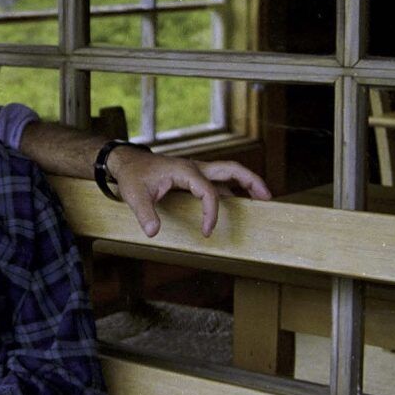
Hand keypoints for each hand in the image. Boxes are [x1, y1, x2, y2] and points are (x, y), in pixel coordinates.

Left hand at [110, 149, 271, 237]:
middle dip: (251, 182)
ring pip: (228, 174)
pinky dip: (232, 191)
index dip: (211, 213)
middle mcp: (195, 167)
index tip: (207, 232)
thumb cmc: (132, 175)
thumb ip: (144, 214)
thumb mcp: (134, 195)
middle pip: (231, 169)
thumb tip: (153, 232)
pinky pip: (218, 183)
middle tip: (268, 198)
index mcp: (184, 170)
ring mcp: (196, 171)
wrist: (127, 162)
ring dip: (246, 185)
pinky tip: (238, 204)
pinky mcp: (194, 177)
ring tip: (263, 201)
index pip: (208, 192)